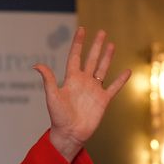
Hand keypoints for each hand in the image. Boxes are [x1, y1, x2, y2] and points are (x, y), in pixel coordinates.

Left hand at [33, 27, 129, 159]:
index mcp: (71, 79)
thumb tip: (36, 65)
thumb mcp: (52, 96)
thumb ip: (48, 79)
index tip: (82, 29)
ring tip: (112, 45)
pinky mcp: (103, 100)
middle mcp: (83, 82)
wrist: (70, 134)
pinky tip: (127, 71)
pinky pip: (114, 87)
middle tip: (102, 32)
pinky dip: (120, 80)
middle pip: (91, 59)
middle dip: (96, 46)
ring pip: (102, 69)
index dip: (78, 43)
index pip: (75, 56)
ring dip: (107, 57)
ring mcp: (94, 90)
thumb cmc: (58, 116)